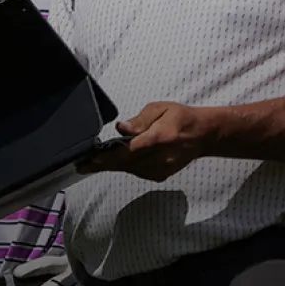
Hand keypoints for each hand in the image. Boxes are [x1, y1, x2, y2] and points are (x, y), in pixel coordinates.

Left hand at [76, 102, 217, 181]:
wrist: (202, 136)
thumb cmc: (180, 118)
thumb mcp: (161, 108)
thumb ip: (140, 120)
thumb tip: (121, 129)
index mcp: (160, 138)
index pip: (127, 151)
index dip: (105, 157)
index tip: (87, 160)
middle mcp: (159, 158)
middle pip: (124, 164)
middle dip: (102, 164)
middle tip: (81, 165)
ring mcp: (160, 170)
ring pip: (128, 169)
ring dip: (111, 166)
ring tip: (93, 162)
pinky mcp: (159, 176)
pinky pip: (136, 171)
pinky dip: (124, 166)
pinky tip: (115, 161)